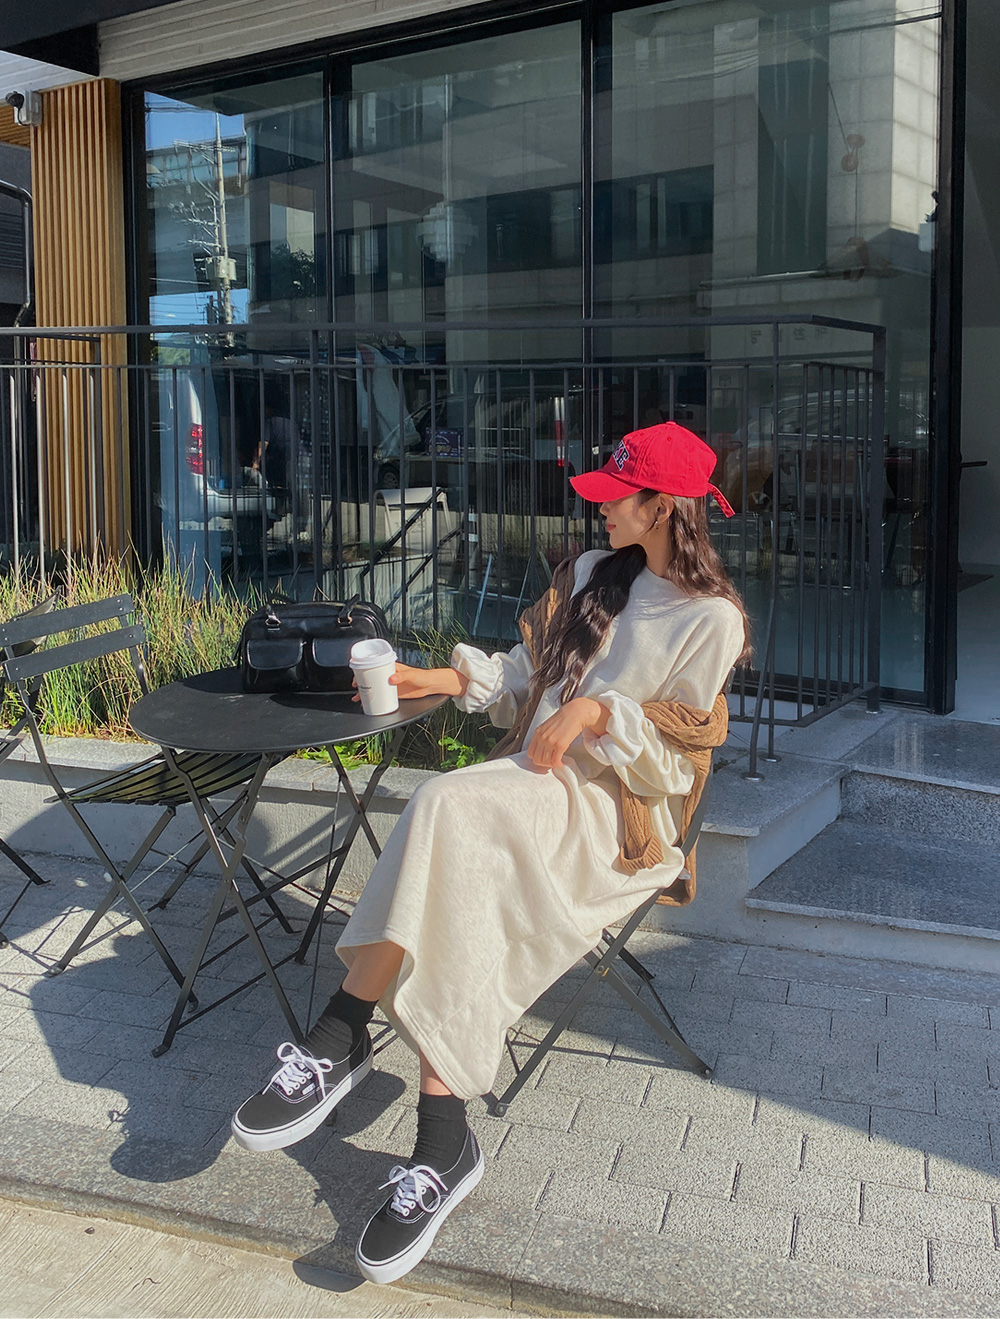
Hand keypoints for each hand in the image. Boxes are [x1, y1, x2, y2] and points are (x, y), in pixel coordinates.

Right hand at [352, 663, 468, 701]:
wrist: (431, 685)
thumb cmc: (423, 676)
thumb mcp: (412, 675)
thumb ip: (402, 676)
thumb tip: (391, 679)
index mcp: (392, 667)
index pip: (375, 667)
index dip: (365, 670)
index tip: (358, 675)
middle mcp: (389, 675)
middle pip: (372, 677)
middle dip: (362, 682)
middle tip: (355, 687)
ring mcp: (391, 685)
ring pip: (375, 687)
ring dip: (366, 692)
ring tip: (357, 697)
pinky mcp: (394, 693)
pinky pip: (382, 696)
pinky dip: (375, 699)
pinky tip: (369, 703)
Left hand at [525, 697, 609, 769]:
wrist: (575, 713)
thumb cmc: (564, 719)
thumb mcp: (547, 726)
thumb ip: (543, 737)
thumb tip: (543, 750)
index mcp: (537, 733)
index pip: (530, 753)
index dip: (537, 759)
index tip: (543, 760)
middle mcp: (542, 737)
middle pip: (537, 759)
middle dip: (544, 764)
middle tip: (551, 763)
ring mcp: (550, 741)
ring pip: (545, 762)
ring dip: (552, 765)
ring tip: (557, 762)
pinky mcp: (560, 745)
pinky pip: (555, 760)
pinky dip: (558, 764)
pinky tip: (562, 763)